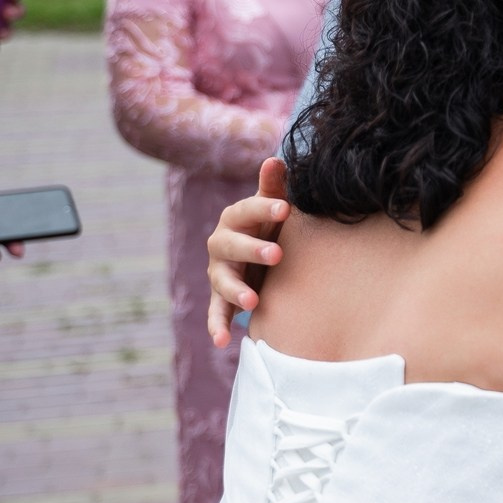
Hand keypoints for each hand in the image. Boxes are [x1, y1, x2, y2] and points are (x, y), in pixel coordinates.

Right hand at [207, 157, 291, 347]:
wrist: (258, 255)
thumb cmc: (269, 226)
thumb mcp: (272, 207)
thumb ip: (273, 187)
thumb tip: (276, 159)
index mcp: (235, 219)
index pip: (247, 210)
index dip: (265, 208)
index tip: (286, 208)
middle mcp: (221, 244)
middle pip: (231, 245)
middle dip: (252, 249)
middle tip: (277, 254)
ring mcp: (219, 272)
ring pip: (222, 281)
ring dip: (235, 290)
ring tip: (253, 300)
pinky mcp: (220, 297)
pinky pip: (216, 312)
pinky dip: (217, 326)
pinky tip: (222, 342)